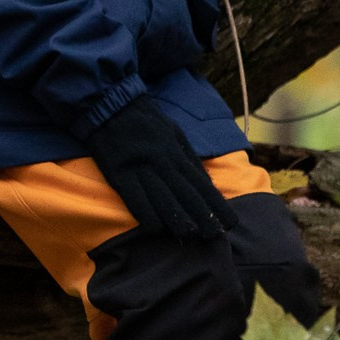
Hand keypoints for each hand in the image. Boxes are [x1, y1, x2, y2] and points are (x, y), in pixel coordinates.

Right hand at [83, 93, 236, 239]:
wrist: (110, 103)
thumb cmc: (145, 121)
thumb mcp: (174, 133)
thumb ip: (189, 158)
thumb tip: (207, 184)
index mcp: (176, 151)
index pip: (200, 183)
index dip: (215, 204)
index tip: (229, 222)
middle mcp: (161, 160)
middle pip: (185, 193)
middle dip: (202, 215)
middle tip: (215, 236)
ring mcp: (140, 167)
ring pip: (162, 197)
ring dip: (177, 218)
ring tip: (189, 235)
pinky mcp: (118, 172)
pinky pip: (133, 196)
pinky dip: (145, 213)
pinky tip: (155, 228)